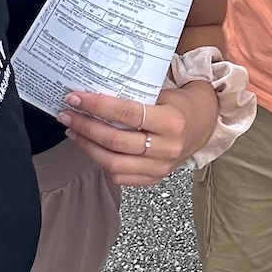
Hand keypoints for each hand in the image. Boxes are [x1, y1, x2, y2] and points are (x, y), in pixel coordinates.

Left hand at [59, 81, 219, 186]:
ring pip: (113, 163)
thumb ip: (135, 97)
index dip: (97, 106)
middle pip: (116, 141)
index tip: (76, 98)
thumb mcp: (163, 92)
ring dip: (87, 147)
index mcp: (171, 121)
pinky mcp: (154, 179)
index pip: (127, 114)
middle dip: (85, 126)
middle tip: (67, 114)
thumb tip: (94, 92)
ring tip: (74, 131)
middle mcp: (167, 147)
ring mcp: (160, 167)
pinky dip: (101, 162)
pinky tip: (91, 148)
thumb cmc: (180, 103)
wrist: (204, 124)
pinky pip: (120, 176)